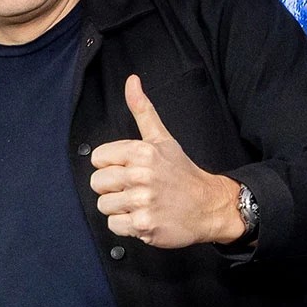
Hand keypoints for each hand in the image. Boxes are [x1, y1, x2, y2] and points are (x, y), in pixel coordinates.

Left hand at [90, 75, 243, 248]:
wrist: (209, 206)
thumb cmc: (181, 173)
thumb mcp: (162, 138)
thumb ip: (143, 110)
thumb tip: (131, 81)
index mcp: (141, 151)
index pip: (97, 158)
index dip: (111, 165)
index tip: (129, 170)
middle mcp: (141, 175)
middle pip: (97, 183)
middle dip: (113, 187)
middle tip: (135, 189)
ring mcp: (143, 202)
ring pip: (104, 205)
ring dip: (119, 208)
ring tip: (140, 203)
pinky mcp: (144, 226)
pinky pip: (113, 226)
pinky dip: (126, 226)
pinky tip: (143, 217)